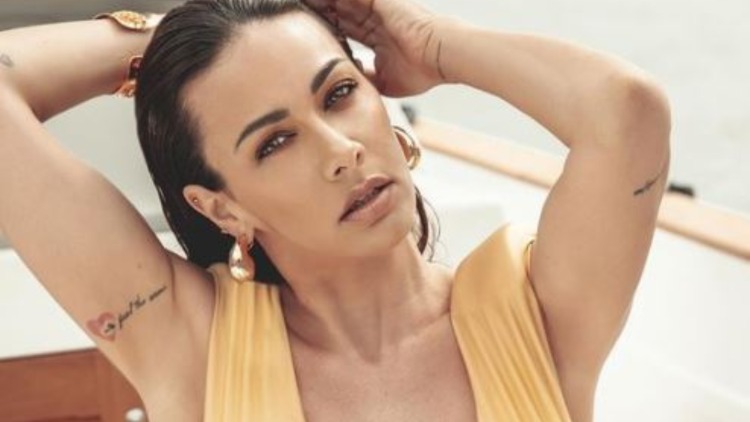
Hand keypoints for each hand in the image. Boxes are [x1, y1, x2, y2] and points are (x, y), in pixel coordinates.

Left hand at [304, 0, 447, 96]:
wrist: (441, 55)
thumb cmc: (423, 70)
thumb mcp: (385, 81)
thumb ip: (366, 78)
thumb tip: (350, 84)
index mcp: (377, 35)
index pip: (344, 29)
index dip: (324, 29)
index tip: (303, 32)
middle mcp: (374, 17)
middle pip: (337, 11)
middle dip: (316, 12)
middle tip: (290, 10)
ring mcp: (376, 5)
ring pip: (338, 1)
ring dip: (319, 3)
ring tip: (294, 2)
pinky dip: (329, 1)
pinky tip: (311, 1)